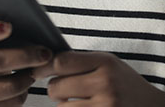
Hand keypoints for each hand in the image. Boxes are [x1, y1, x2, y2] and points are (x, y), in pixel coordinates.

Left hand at [33, 51, 164, 106]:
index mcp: (105, 62)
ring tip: (75, 101)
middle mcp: (105, 83)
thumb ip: (83, 62)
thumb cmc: (126, 84)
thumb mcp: (110, 64)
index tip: (38, 71)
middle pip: (56, 86)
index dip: (44, 67)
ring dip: (63, 106)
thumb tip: (45, 62)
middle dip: (54, 90)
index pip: (62, 62)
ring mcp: (106, 106)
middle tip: (61, 90)